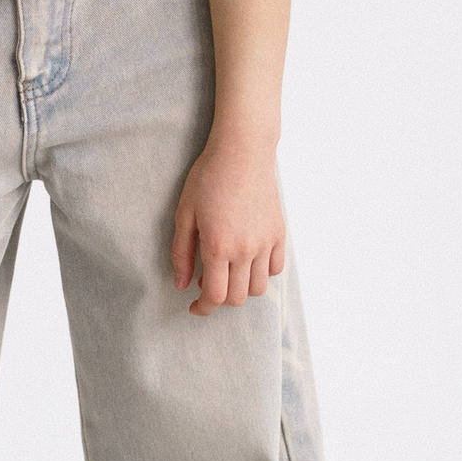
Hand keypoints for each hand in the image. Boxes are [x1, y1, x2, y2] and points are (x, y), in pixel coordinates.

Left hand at [171, 135, 285, 315]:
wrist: (243, 152)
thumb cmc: (209, 177)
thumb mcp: (185, 213)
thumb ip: (181, 253)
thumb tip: (181, 285)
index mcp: (219, 246)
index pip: (215, 297)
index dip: (203, 308)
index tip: (195, 307)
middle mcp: (246, 250)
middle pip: (237, 298)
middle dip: (220, 300)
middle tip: (207, 284)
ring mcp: (266, 243)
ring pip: (259, 288)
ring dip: (241, 288)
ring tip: (228, 271)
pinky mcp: (279, 233)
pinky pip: (276, 268)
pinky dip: (263, 272)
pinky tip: (248, 260)